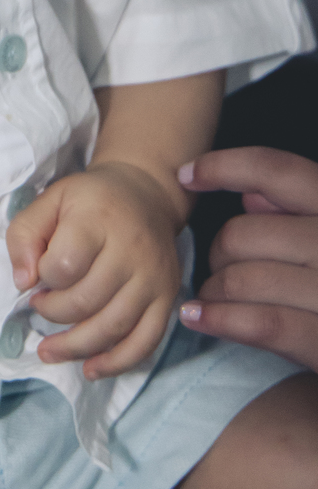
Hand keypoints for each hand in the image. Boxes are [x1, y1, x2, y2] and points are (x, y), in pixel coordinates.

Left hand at [6, 162, 183, 379]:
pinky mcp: (167, 299)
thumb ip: (25, 234)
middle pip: (86, 301)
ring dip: (76, 347)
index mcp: (98, 219)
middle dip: (53, 313)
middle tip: (40, 306)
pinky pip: (145, 342)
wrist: (145, 195)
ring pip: (113, 327)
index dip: (44, 277)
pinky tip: (90, 369)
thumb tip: (23, 281)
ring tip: (49, 350)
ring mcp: (154, 278)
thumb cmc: (89, 200)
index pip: (65, 264)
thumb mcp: (50, 200)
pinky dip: (116, 363)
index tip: (38, 275)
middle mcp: (131, 250)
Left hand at [178, 147, 317, 370]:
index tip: (186, 176)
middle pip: (243, 232)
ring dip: (213, 291)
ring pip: (243, 278)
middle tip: (220, 271)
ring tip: (210, 301)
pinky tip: (197, 317)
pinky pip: (263, 323)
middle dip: (218, 253)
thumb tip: (250, 196)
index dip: (224, 166)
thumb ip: (302, 214)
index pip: (278, 170)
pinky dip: (221, 319)